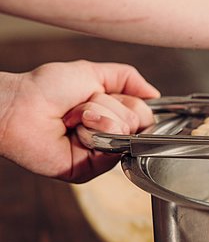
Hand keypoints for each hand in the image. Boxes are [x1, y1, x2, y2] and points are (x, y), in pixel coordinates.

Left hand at [0, 60, 159, 182]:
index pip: (144, 112)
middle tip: (83, 107)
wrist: (20, 106)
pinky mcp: (91, 169)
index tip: (104, 95)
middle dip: (110, 107)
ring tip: (73, 118)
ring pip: (126, 133)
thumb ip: (127, 77)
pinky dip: (94, 132)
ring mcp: (102, 153)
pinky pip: (112, 151)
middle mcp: (109, 135)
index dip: (129, 102)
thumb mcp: (93, 72)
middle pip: (139, 122)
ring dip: (97, 116)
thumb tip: (154, 94)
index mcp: (112, 115)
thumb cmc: (46, 88)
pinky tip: (75, 130)